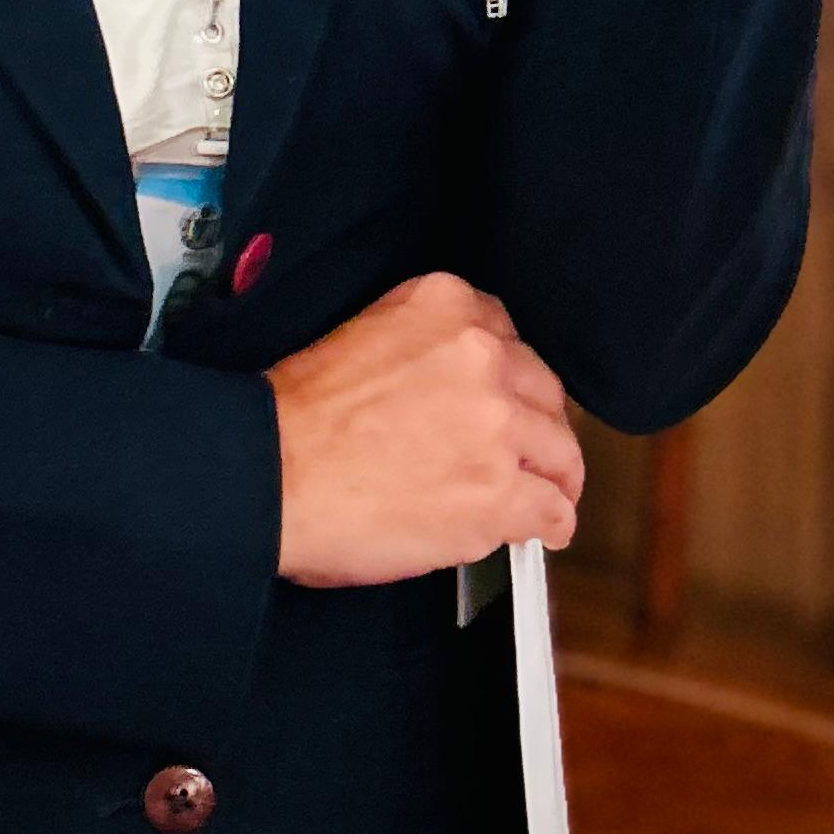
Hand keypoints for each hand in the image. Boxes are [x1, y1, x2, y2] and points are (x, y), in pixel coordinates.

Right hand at [265, 273, 582, 586]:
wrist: (273, 472)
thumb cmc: (299, 415)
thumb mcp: (364, 333)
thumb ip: (424, 345)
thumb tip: (455, 388)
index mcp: (445, 304)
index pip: (506, 335)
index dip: (507, 376)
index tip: (503, 398)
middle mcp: (482, 355)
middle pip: (543, 390)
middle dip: (536, 423)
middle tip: (526, 449)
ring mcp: (498, 425)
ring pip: (561, 451)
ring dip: (553, 475)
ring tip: (546, 494)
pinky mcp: (500, 494)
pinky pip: (553, 510)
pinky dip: (552, 523)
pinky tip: (543, 530)